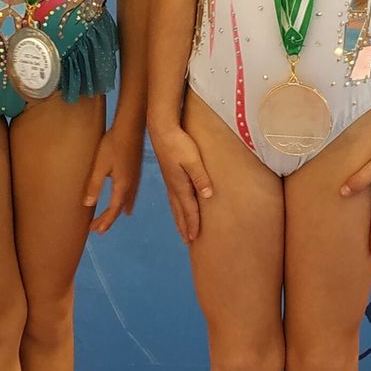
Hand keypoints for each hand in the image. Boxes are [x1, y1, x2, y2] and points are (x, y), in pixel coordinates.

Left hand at [83, 120, 143, 234]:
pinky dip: (126, 202)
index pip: (113, 210)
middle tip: (98, 229)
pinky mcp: (135, 172)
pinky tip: (127, 201)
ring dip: (118, 211)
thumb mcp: (100, 166)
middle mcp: (131, 186)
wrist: (130, 128)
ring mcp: (135, 179)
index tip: (94, 230)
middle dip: (109, 219)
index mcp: (122, 186)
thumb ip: (94, 185)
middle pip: (120, 208)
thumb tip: (88, 204)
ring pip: (127, 201)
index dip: (104, 221)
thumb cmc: (113, 145)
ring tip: (113, 220)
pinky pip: (131, 194)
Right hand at [150, 121, 212, 243]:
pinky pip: (172, 198)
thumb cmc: (178, 143)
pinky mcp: (169, 175)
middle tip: (187, 241)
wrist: (161, 129)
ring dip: (178, 219)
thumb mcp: (193, 160)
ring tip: (181, 230)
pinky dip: (175, 208)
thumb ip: (200, 178)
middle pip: (180, 211)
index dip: (192, 224)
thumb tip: (208, 196)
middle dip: (184, 226)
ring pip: (175, 206)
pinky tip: (176, 207)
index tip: (194, 238)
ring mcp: (169, 181)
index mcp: (180, 185)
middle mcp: (173, 186)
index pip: (188, 209)